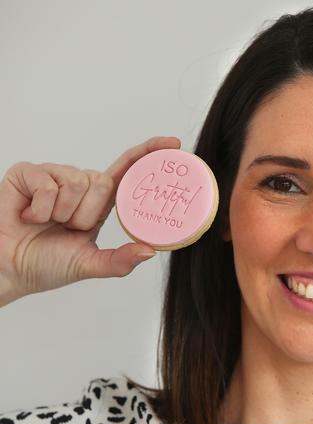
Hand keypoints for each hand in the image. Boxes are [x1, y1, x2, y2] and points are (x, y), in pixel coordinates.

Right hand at [0, 136, 180, 303]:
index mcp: (99, 202)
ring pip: (76, 183)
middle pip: (102, 181)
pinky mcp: (28, 173)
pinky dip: (40, 207)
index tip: (174, 143)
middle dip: (86, 214)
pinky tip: (30, 216)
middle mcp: (80, 184)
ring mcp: (54, 176)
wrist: (8, 269)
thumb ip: (120, 261)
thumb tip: (150, 251)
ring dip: (62, 213)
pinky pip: (48, 184)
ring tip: (47, 223)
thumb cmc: (47, 264)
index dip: (149, 154)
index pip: (128, 171)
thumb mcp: (90, 264)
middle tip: (67, 228)